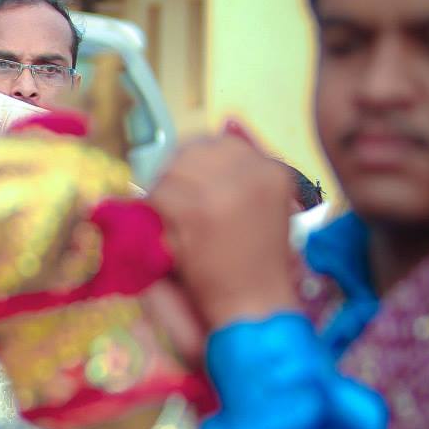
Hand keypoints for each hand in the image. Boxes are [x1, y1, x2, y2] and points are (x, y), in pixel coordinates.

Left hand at [149, 130, 302, 332]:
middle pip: (192, 150)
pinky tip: (170, 235)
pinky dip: (156, 214)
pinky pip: (158, 196)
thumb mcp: (266, 206)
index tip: (190, 184)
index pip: (220, 142)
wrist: (255, 306)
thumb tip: (229, 122)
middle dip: (177, 174)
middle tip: (175, 204)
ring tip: (175, 223)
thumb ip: (246, 169)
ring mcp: (224, 187)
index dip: (198, 163)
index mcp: (273, 169)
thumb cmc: (257, 264)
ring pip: (171, 171)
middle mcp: (253, 171)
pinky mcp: (197, 210)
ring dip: (164, 195)